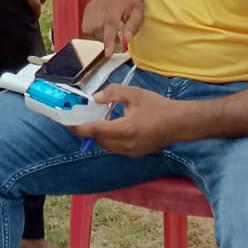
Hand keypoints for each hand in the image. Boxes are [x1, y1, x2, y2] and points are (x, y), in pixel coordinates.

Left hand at [70, 85, 184, 156]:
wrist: (180, 123)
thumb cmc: (158, 107)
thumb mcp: (135, 94)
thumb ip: (113, 94)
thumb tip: (95, 99)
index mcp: (125, 129)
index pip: (95, 130)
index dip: (79, 127)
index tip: (68, 123)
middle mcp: (126, 144)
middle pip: (98, 140)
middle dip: (88, 131)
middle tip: (83, 118)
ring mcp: (131, 152)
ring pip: (106, 146)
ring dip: (99, 136)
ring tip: (99, 121)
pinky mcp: (135, 154)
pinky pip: (116, 148)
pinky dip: (110, 139)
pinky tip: (113, 127)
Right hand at [81, 0, 144, 56]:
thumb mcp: (138, 11)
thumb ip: (133, 25)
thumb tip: (127, 39)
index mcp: (114, 8)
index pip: (109, 26)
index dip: (108, 41)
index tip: (108, 53)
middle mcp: (101, 8)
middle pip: (97, 30)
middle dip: (104, 38)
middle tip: (115, 36)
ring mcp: (92, 8)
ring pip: (88, 30)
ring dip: (97, 35)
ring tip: (107, 31)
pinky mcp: (87, 10)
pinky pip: (85, 26)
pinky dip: (92, 31)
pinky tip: (101, 27)